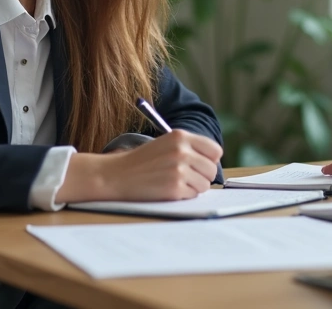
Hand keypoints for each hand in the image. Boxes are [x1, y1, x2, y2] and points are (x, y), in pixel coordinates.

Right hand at [57, 130, 222, 202]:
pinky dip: (184, 195)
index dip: (209, 160)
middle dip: (202, 176)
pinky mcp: (174, 188)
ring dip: (193, 187)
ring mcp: (179, 170)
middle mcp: (182, 151)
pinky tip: (169, 189)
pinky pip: (193, 195)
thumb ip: (189, 148)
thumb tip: (213, 162)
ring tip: (174, 182)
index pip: (215, 151)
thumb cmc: (142, 161)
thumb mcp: (166, 144)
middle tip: (185, 177)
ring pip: (205, 184)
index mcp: (181, 136)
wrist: (116, 175)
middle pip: (212, 169)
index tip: (200, 165)